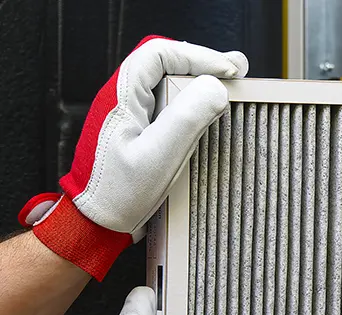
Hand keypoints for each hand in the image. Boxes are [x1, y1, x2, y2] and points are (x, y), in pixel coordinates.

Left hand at [18, 35, 247, 280]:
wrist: (95, 222)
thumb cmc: (117, 195)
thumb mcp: (158, 157)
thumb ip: (187, 119)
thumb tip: (216, 89)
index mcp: (122, 96)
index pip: (162, 54)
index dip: (199, 56)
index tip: (229, 70)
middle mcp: (123, 99)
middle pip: (166, 64)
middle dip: (203, 65)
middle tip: (235, 74)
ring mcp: (130, 115)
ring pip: (167, 84)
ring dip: (198, 85)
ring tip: (226, 91)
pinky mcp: (139, 132)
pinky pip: (166, 106)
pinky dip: (190, 105)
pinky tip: (206, 115)